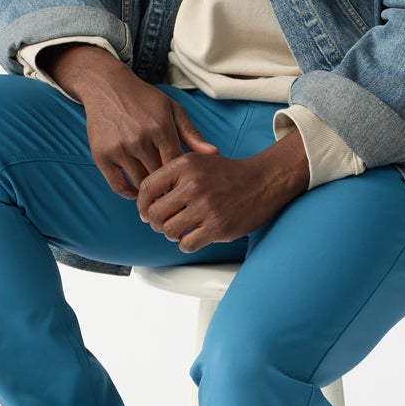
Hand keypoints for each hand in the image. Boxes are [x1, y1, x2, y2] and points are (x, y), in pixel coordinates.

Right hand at [49, 49, 217, 197]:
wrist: (106, 87)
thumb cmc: (144, 99)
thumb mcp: (172, 109)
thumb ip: (192, 134)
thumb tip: (214, 153)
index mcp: (161, 128)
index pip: (177, 166)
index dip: (183, 179)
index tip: (186, 185)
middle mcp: (139, 139)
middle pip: (160, 177)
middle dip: (168, 188)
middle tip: (174, 195)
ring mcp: (119, 148)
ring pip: (140, 183)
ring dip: (150, 192)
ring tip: (158, 195)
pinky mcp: (101, 156)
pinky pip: (117, 186)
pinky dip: (129, 193)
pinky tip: (137, 191)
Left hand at [136, 135, 307, 250]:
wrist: (263, 181)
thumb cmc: (227, 174)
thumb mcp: (198, 162)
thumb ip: (171, 177)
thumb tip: (144, 208)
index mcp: (185, 165)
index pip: (146, 188)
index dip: (141, 204)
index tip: (145, 212)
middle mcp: (193, 185)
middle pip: (154, 213)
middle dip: (155, 223)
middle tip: (164, 224)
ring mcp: (206, 207)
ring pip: (168, 230)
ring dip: (171, 234)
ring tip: (181, 230)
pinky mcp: (218, 226)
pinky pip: (186, 244)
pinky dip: (186, 244)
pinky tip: (194, 237)